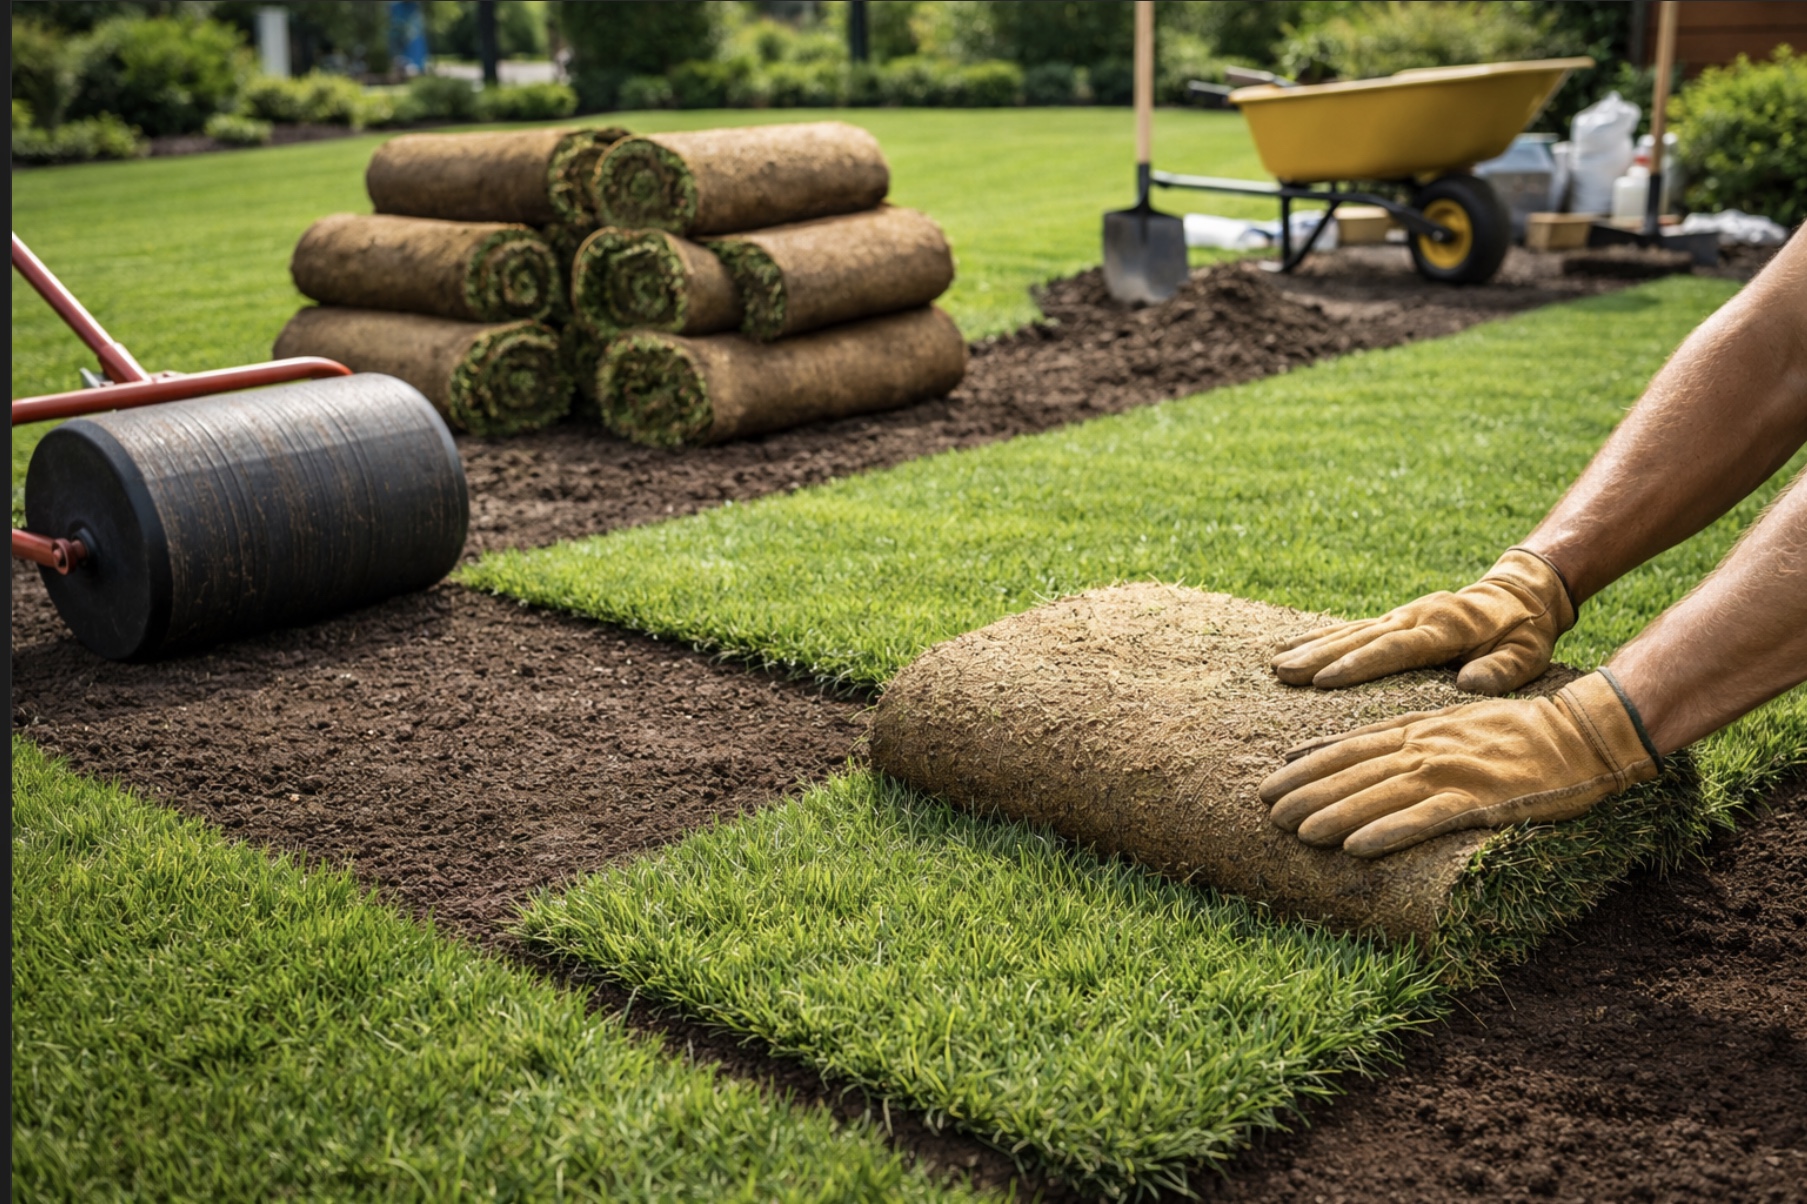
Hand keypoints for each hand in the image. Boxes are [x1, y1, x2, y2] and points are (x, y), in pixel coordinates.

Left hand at [1259, 671, 1660, 857]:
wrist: (1578, 734)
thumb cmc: (1508, 732)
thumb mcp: (1442, 723)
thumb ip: (1391, 737)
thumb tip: (1337, 749)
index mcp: (1415, 729)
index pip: (1348, 748)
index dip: (1306, 767)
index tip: (1270, 783)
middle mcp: (1426, 748)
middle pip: (1354, 772)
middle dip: (1307, 793)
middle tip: (1267, 813)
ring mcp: (1453, 773)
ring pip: (1381, 795)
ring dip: (1336, 814)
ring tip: (1298, 834)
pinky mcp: (1482, 800)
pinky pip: (1427, 819)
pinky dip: (1391, 831)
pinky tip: (1359, 846)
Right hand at [1271, 548, 1575, 694]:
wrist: (1522, 593)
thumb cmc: (1525, 632)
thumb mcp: (1528, 653)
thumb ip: (1503, 669)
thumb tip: (1469, 684)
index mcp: (1446, 627)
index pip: (1395, 649)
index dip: (1358, 664)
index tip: (1323, 680)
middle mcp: (1416, 616)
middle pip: (1360, 638)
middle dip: (1319, 655)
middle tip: (1282, 672)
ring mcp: (1402, 615)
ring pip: (1349, 632)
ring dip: (1312, 647)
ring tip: (1276, 665)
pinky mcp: (1395, 619)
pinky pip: (1352, 629)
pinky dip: (1322, 638)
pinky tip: (1294, 647)